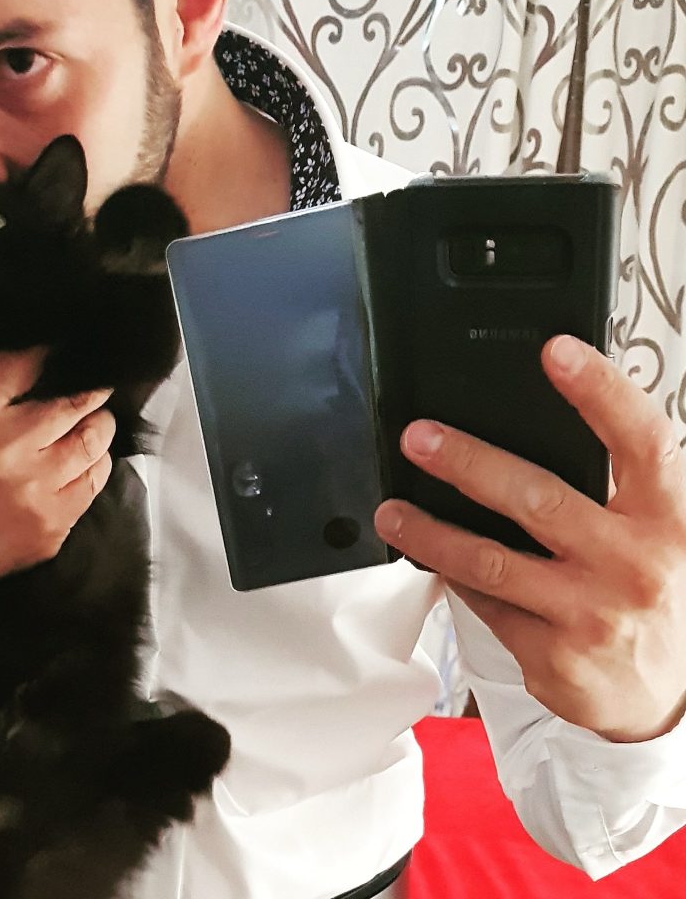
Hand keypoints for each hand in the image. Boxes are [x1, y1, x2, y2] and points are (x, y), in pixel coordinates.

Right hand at [0, 349, 114, 594]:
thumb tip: (34, 361)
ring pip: (93, 442)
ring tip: (94, 423)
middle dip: (89, 394)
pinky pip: (93, 482)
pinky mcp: (51, 524)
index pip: (22, 367)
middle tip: (94, 391)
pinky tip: (87, 460)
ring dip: (98, 427)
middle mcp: (5, 452)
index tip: (61, 353)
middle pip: (72, 405)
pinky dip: (96, 465)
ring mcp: (33, 491)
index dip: (47, 356)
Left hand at [374, 335, 685, 742]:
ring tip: (391, 511)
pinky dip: (453, 576)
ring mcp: (591, 614)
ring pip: (490, 560)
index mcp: (669, 520)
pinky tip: (429, 557)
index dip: (601, 392)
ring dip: (431, 532)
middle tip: (419, 438)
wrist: (675, 697)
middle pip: (539, 498)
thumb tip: (534, 426)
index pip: (642, 442)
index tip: (555, 351)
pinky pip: (486, 603)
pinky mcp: (554, 655)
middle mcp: (634, 565)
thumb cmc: (659, 596)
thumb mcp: (661, 534)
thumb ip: (617, 489)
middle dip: (468, 463)